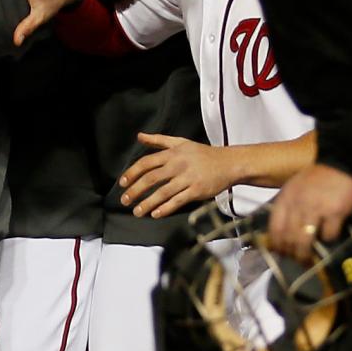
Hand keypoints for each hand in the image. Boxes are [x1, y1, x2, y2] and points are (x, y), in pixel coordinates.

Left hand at [119, 134, 248, 218]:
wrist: (229, 163)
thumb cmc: (203, 154)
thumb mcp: (180, 142)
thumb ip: (158, 140)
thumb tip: (139, 136)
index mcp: (172, 153)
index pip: (146, 162)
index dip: (132, 173)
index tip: (122, 183)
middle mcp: (178, 165)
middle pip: (151, 178)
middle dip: (135, 190)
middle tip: (125, 200)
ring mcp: (188, 178)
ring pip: (163, 192)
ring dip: (147, 203)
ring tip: (137, 212)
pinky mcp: (197, 190)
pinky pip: (178, 201)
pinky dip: (165, 208)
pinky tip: (155, 214)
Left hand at [257, 163, 351, 261]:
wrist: (342, 165)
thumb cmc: (317, 179)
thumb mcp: (294, 190)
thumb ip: (287, 209)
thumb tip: (282, 237)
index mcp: (285, 199)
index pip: (274, 229)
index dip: (277, 245)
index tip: (282, 253)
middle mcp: (297, 204)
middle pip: (288, 238)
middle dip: (291, 253)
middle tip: (297, 259)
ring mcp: (316, 208)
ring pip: (304, 241)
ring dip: (305, 254)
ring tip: (309, 259)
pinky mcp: (335, 212)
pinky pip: (328, 235)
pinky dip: (327, 240)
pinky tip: (329, 237)